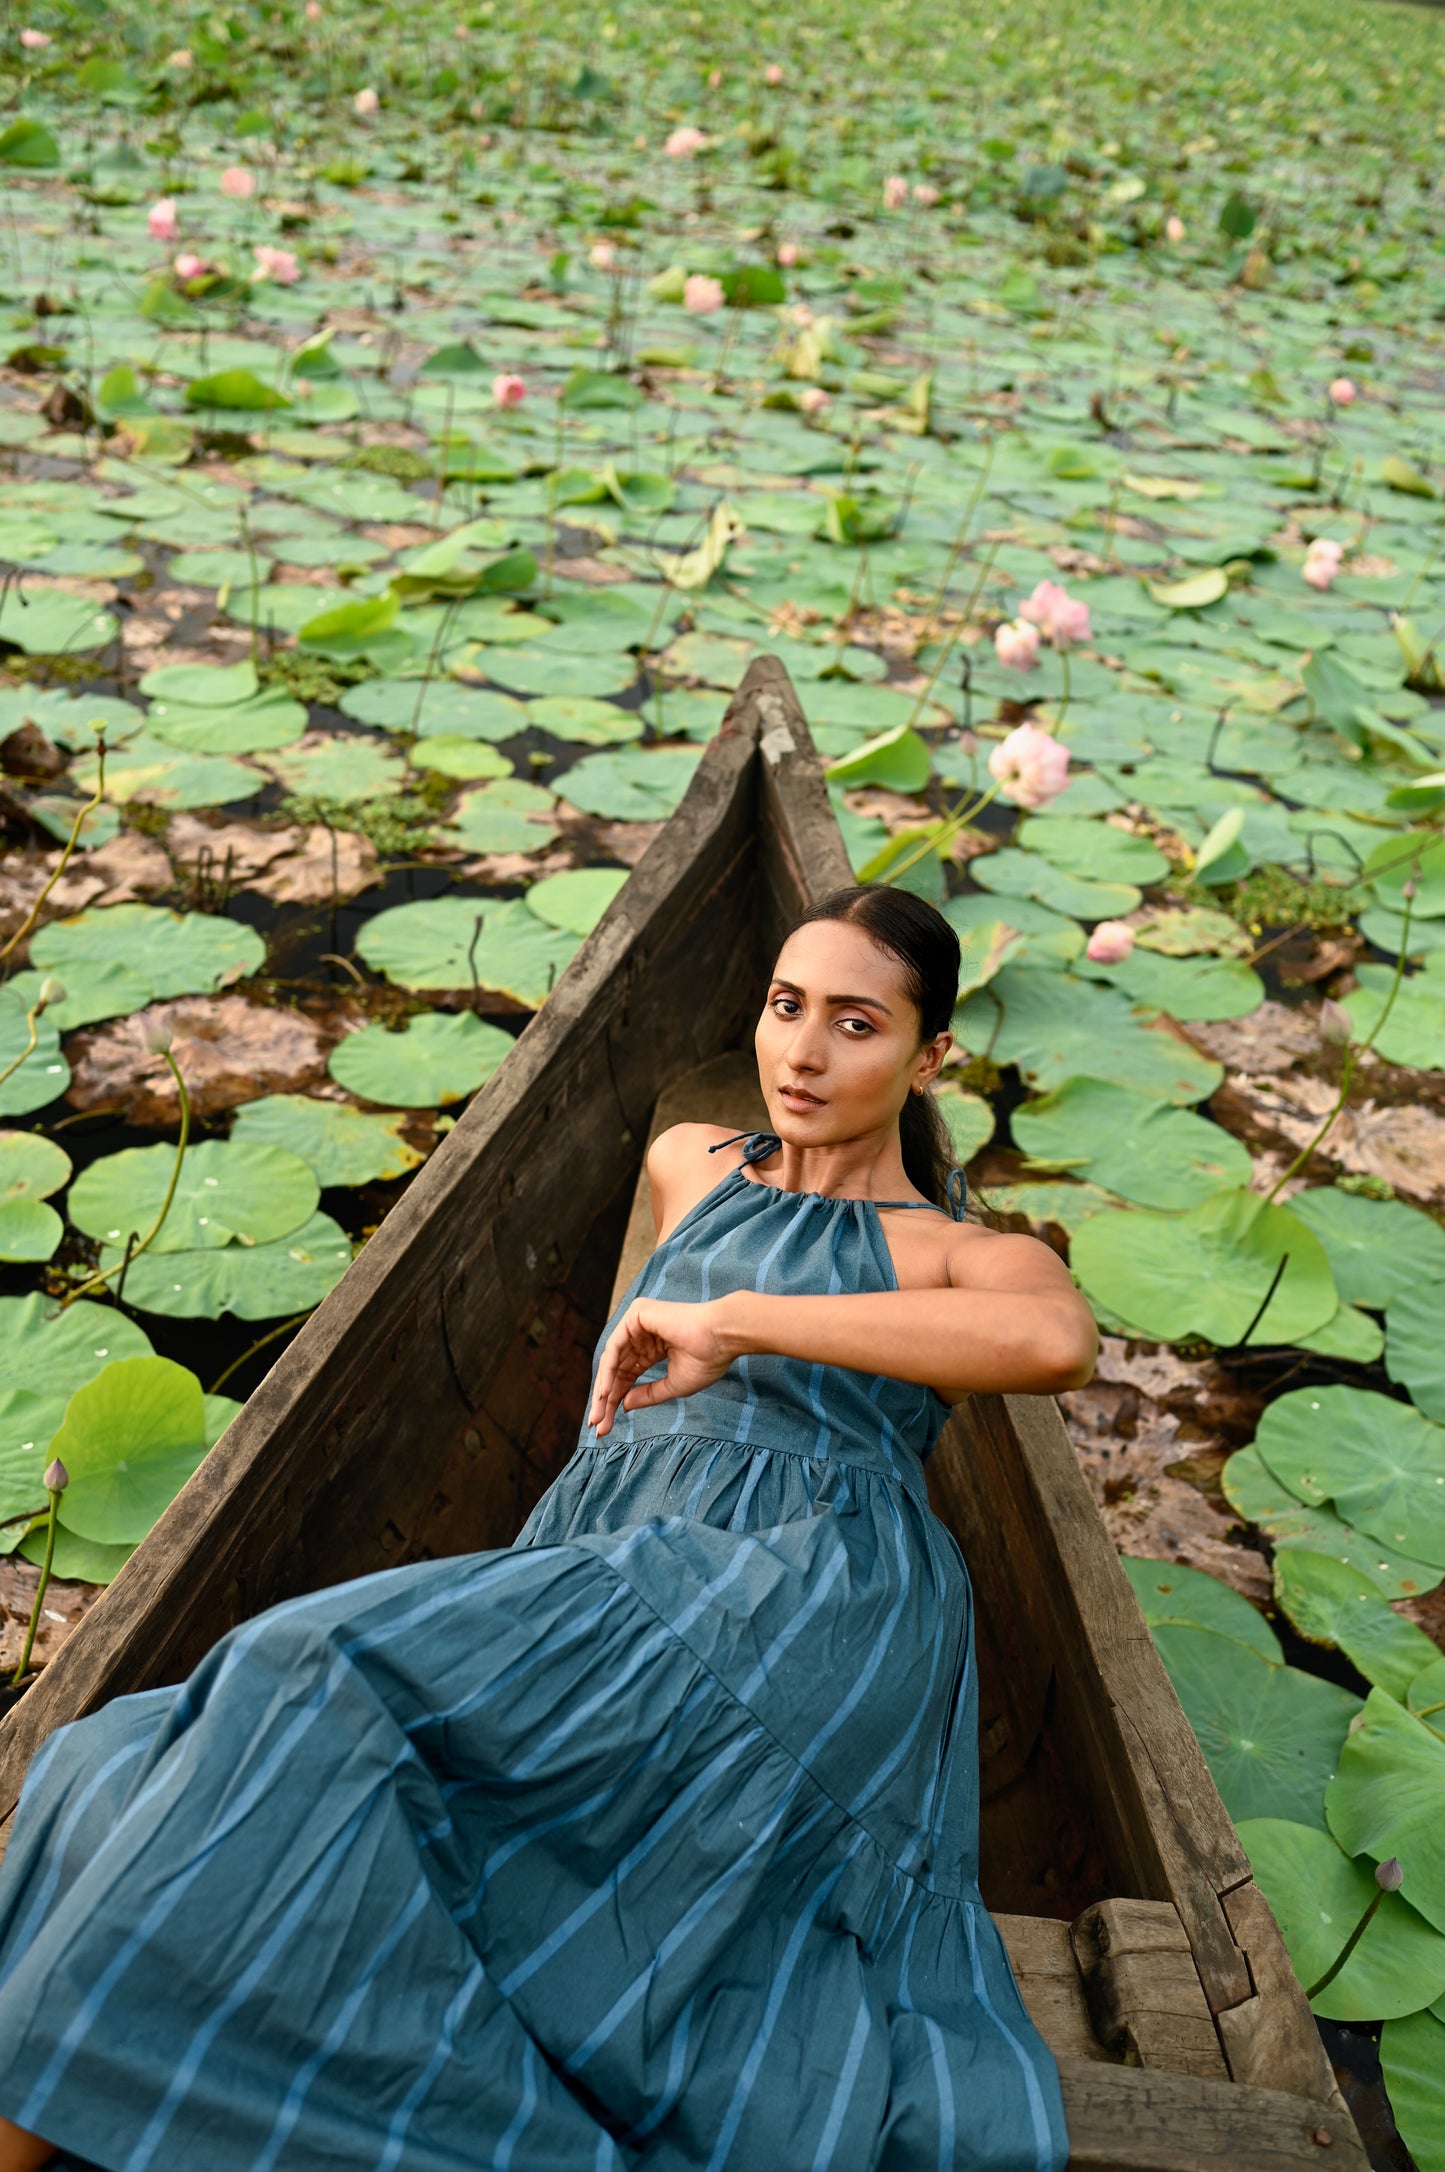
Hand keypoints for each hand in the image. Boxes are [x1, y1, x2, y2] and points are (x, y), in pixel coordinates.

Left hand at [587, 1297, 734, 1438]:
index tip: (605, 1426)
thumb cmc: (707, 1359)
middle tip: (597, 1426)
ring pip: (612, 1360)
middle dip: (606, 1399)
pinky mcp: (636, 1314)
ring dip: (603, 1389)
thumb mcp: (673, 1385)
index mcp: (653, 1347)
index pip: (627, 1375)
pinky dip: (608, 1371)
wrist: (722, 1337)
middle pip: (617, 1370)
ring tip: (598, 1416)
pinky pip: (615, 1347)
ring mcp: (638, 1322)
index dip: (616, 1400)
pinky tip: (606, 1393)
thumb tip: (623, 1405)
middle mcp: (642, 1333)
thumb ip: (648, 1395)